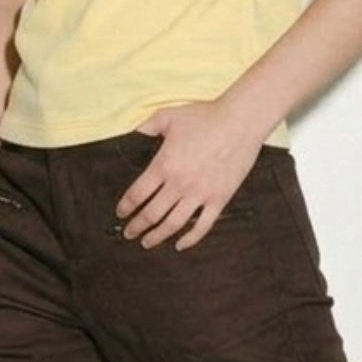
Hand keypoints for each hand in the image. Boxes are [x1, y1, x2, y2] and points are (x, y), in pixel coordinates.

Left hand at [115, 101, 266, 250]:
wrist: (240, 121)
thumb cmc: (205, 116)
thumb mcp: (168, 116)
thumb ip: (146, 127)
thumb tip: (132, 135)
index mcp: (164, 165)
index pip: (137, 194)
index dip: (126, 207)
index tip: (121, 213)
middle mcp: (180, 184)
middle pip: (152, 214)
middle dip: (136, 226)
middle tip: (129, 233)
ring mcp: (201, 194)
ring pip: (173, 224)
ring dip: (157, 236)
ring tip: (147, 242)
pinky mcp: (219, 199)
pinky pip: (202, 226)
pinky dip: (190, 239)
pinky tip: (180, 245)